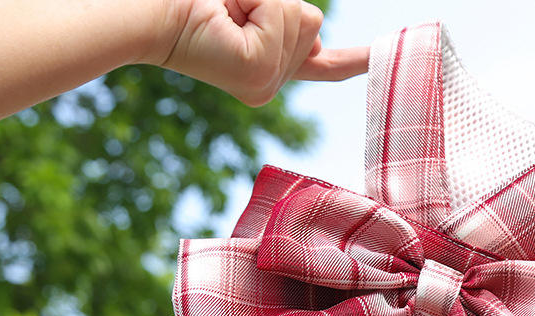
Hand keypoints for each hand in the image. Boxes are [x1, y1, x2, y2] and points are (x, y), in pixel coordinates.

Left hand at [153, 0, 369, 106]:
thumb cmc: (195, 3)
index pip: (325, 66)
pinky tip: (230, 19)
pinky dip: (262, 4)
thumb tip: (314, 28)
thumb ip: (287, 18)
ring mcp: (266, 86)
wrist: (148, 12)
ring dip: (266, 1)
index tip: (387, 57)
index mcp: (268, 73)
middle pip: (314, 24)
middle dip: (277, 3)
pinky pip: (285, 17)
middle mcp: (269, 87)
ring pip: (304, 19)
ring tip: (227, 14)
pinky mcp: (258, 74)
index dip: (358, 62)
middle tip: (232, 11)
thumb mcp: (255, 5)